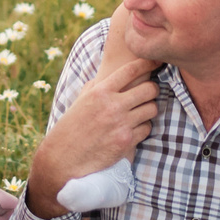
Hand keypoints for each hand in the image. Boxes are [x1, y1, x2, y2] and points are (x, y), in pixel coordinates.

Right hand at [26, 55, 159, 214]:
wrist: (64, 158)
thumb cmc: (71, 128)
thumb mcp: (80, 101)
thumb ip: (95, 86)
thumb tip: (108, 76)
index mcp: (100, 92)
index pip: (131, 70)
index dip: (147, 63)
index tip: (155, 62)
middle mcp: (112, 106)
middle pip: (149, 89)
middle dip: (152, 89)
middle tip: (150, 92)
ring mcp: (121, 124)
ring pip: (152, 109)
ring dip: (149, 109)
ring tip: (142, 111)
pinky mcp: (126, 142)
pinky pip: (147, 129)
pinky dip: (143, 128)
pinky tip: (134, 128)